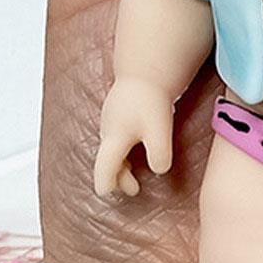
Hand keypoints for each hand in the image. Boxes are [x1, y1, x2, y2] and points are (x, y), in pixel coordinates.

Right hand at [94, 77, 173, 195]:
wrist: (147, 68)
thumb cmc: (150, 99)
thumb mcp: (159, 131)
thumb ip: (159, 156)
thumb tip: (159, 170)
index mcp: (113, 140)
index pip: (104, 171)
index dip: (108, 186)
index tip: (114, 194)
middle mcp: (108, 131)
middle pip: (107, 162)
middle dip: (118, 178)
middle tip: (135, 189)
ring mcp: (110, 120)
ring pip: (112, 150)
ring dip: (122, 164)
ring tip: (134, 173)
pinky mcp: (118, 111)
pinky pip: (117, 138)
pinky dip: (125, 150)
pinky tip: (138, 147)